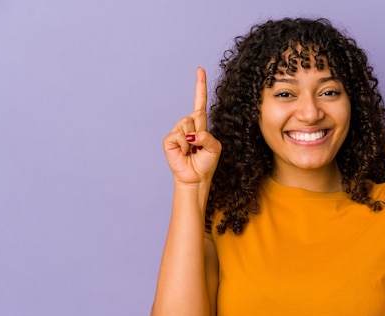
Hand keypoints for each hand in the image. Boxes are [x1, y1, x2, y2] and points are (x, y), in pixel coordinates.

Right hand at [163, 67, 221, 184]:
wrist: (196, 177)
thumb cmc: (206, 163)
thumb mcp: (215, 147)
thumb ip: (207, 136)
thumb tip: (191, 134)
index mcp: (200, 124)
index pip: (200, 101)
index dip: (200, 86)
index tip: (200, 69)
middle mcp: (188, 125)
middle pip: (196, 115)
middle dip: (201, 130)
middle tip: (199, 146)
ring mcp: (177, 131)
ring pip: (187, 124)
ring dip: (193, 140)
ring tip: (192, 151)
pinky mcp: (169, 140)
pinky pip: (179, 135)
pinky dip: (185, 145)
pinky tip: (185, 153)